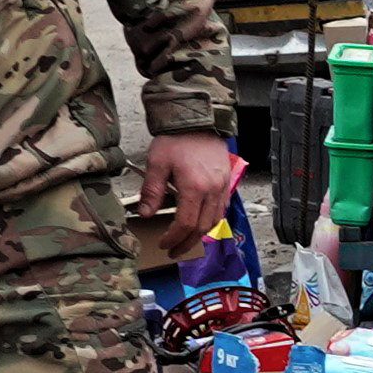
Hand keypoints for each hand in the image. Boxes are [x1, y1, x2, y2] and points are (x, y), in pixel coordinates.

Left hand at [134, 132, 242, 269]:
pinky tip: (200, 223)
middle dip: (187, 243)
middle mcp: (212, 191)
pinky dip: (210, 221)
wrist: (199, 120)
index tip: (164, 244)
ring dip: (200, 235)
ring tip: (186, 241)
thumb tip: (146, 214)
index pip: (185, 223)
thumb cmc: (176, 139)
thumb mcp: (157, 163)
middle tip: (174, 251)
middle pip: (202, 228)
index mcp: (194, 187)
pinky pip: (221, 210)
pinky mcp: (226, 183)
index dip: (174, 238)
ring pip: (214, 221)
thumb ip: (152, 191)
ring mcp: (222, 187)